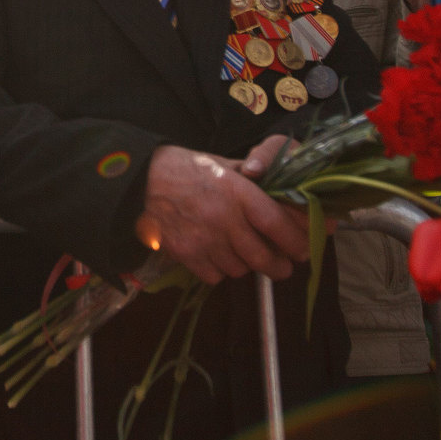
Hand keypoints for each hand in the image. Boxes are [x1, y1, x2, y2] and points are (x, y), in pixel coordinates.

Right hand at [132, 138, 309, 283]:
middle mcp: (224, 218)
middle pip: (262, 257)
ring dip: (246, 266)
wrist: (137, 182)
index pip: (276, 222)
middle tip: (284, 267)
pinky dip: (220, 271)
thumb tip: (279, 188)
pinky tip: (216, 256)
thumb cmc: (182, 168)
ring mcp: (204, 240)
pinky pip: (215, 276)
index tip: (303, 249)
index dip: (295, 240)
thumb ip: (250, 178)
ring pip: (239, 269)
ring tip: (244, 256)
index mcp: (237, 192)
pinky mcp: (186, 255)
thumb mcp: (220, 163)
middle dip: (279, 267)